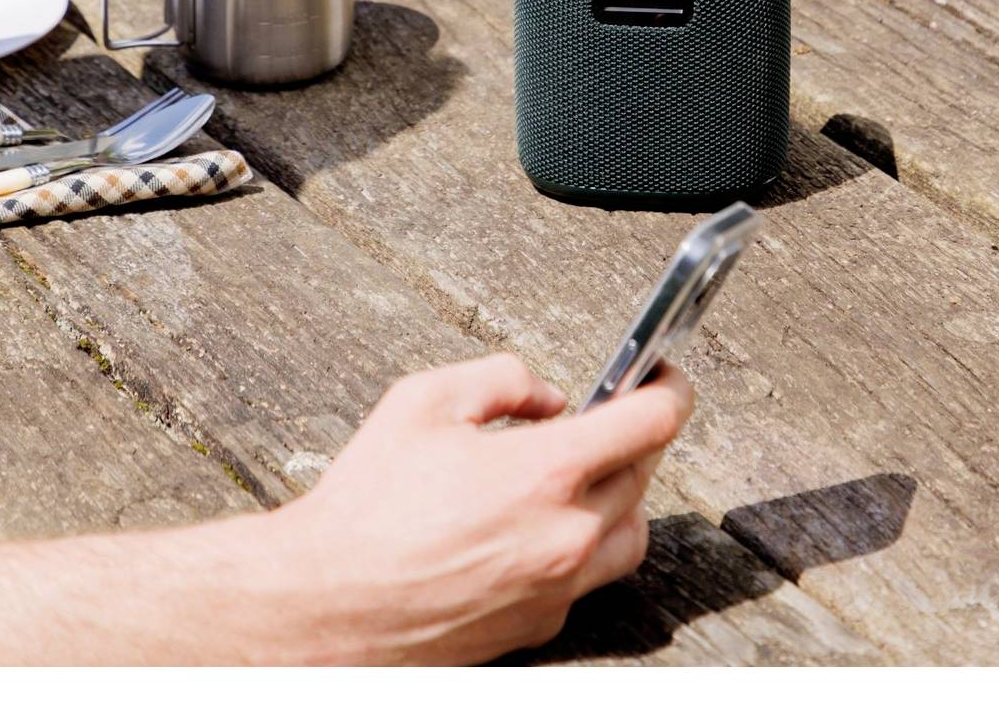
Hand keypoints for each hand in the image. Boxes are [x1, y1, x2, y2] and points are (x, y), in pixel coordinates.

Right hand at [273, 352, 693, 664]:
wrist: (328, 606)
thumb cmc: (368, 504)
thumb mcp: (424, 399)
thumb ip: (503, 379)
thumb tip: (550, 396)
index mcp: (546, 472)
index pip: (653, 421)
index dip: (671, 386)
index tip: (667, 372)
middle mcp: (566, 535)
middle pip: (645, 473)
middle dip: (631, 435)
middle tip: (598, 414)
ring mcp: (557, 588)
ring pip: (631, 533)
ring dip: (619, 494)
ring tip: (573, 471)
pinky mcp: (540, 625)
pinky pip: (590, 576)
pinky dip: (581, 542)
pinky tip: (534, 521)